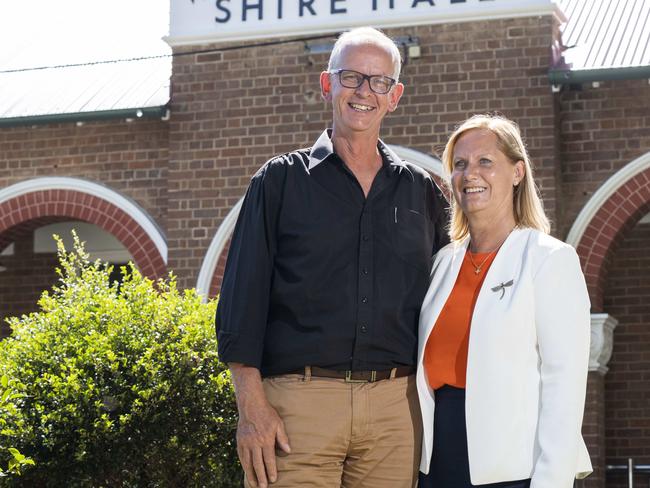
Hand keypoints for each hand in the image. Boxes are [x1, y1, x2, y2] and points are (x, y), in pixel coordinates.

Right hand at [229, 364, 290, 486]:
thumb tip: (288, 451)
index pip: (269, 459)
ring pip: (248, 462)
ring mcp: (246, 443)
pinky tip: (246, 471)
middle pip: (258, 464)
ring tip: (254, 484)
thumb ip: (283, 438)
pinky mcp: (239, 441)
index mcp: (266, 439)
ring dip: (251, 474)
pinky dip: (244, 466)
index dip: (271, 470)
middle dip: (261, 477)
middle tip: (264, 487)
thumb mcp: (278, 423)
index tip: (273, 479)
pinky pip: (241, 456)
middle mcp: (255, 443)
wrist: (251, 405)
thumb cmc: (267, 414)